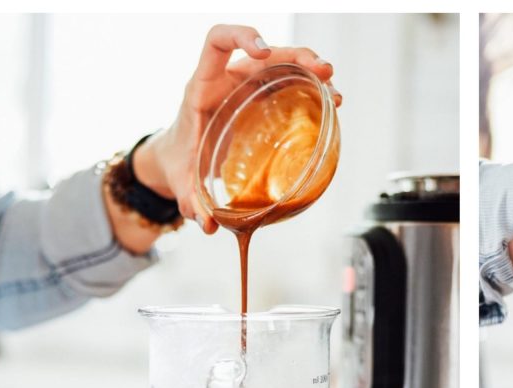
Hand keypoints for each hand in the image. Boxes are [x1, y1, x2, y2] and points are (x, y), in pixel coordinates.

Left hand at [131, 24, 341, 233]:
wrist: (178, 159)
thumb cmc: (179, 162)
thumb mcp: (182, 183)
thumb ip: (192, 202)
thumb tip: (212, 226)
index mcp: (204, 86)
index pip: (218, 41)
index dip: (241, 36)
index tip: (263, 51)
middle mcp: (229, 79)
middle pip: (265, 51)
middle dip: (296, 55)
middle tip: (324, 72)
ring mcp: (249, 87)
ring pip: (284, 64)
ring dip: (312, 68)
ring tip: (334, 87)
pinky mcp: (264, 100)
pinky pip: (291, 84)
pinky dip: (313, 89)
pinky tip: (332, 103)